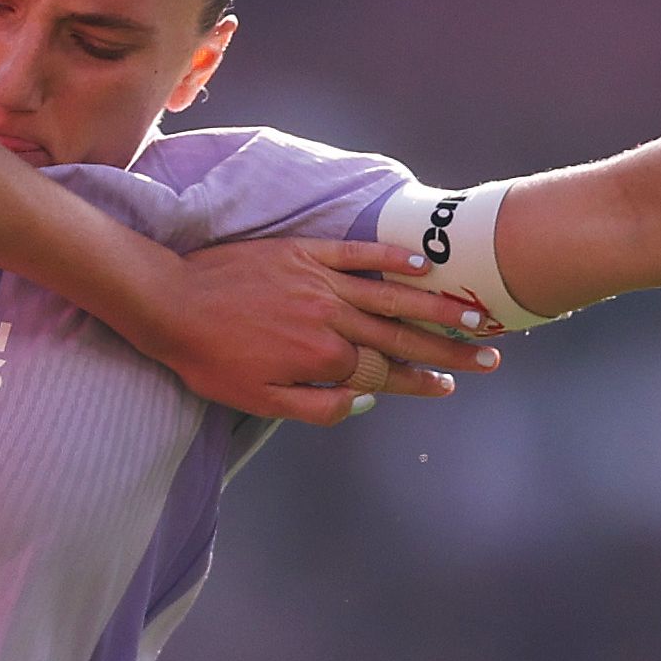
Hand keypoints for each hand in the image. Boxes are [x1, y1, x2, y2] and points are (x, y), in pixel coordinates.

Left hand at [152, 238, 503, 425]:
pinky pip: (357, 253)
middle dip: (449, 351)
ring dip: (437, 308)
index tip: (451, 387)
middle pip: (402, 337)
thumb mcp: (259, 402)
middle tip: (490, 357)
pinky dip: (391, 257)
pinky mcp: (304, 253)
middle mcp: (331, 320)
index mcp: (324, 360)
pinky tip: (422, 264)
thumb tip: (364, 402)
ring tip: (475, 315)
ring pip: (392, 296)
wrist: (170, 304)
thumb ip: (316, 407)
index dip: (421, 381)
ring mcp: (321, 282)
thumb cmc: (210, 361)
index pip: (386, 374)